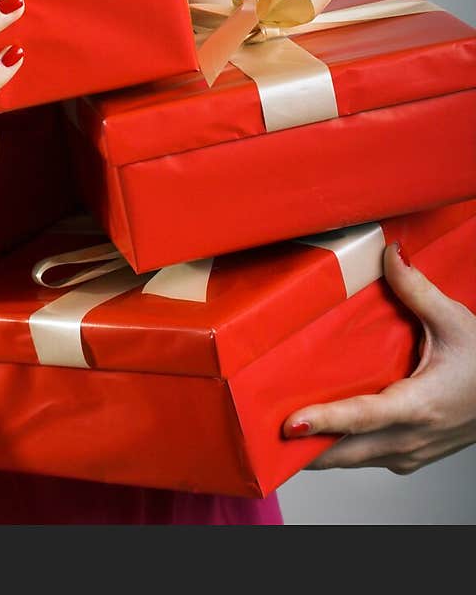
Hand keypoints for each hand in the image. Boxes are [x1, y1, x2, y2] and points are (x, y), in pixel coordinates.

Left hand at [283, 241, 475, 474]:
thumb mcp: (455, 321)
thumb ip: (417, 289)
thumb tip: (389, 253)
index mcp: (420, 404)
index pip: (365, 417)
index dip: (327, 421)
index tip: (291, 423)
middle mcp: (411, 437)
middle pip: (347, 452)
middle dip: (303, 448)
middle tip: (259, 433)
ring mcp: (410, 453)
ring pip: (354, 460)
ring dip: (317, 451)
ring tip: (274, 435)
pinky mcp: (408, 456)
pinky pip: (367, 457)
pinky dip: (339, 448)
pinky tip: (316, 431)